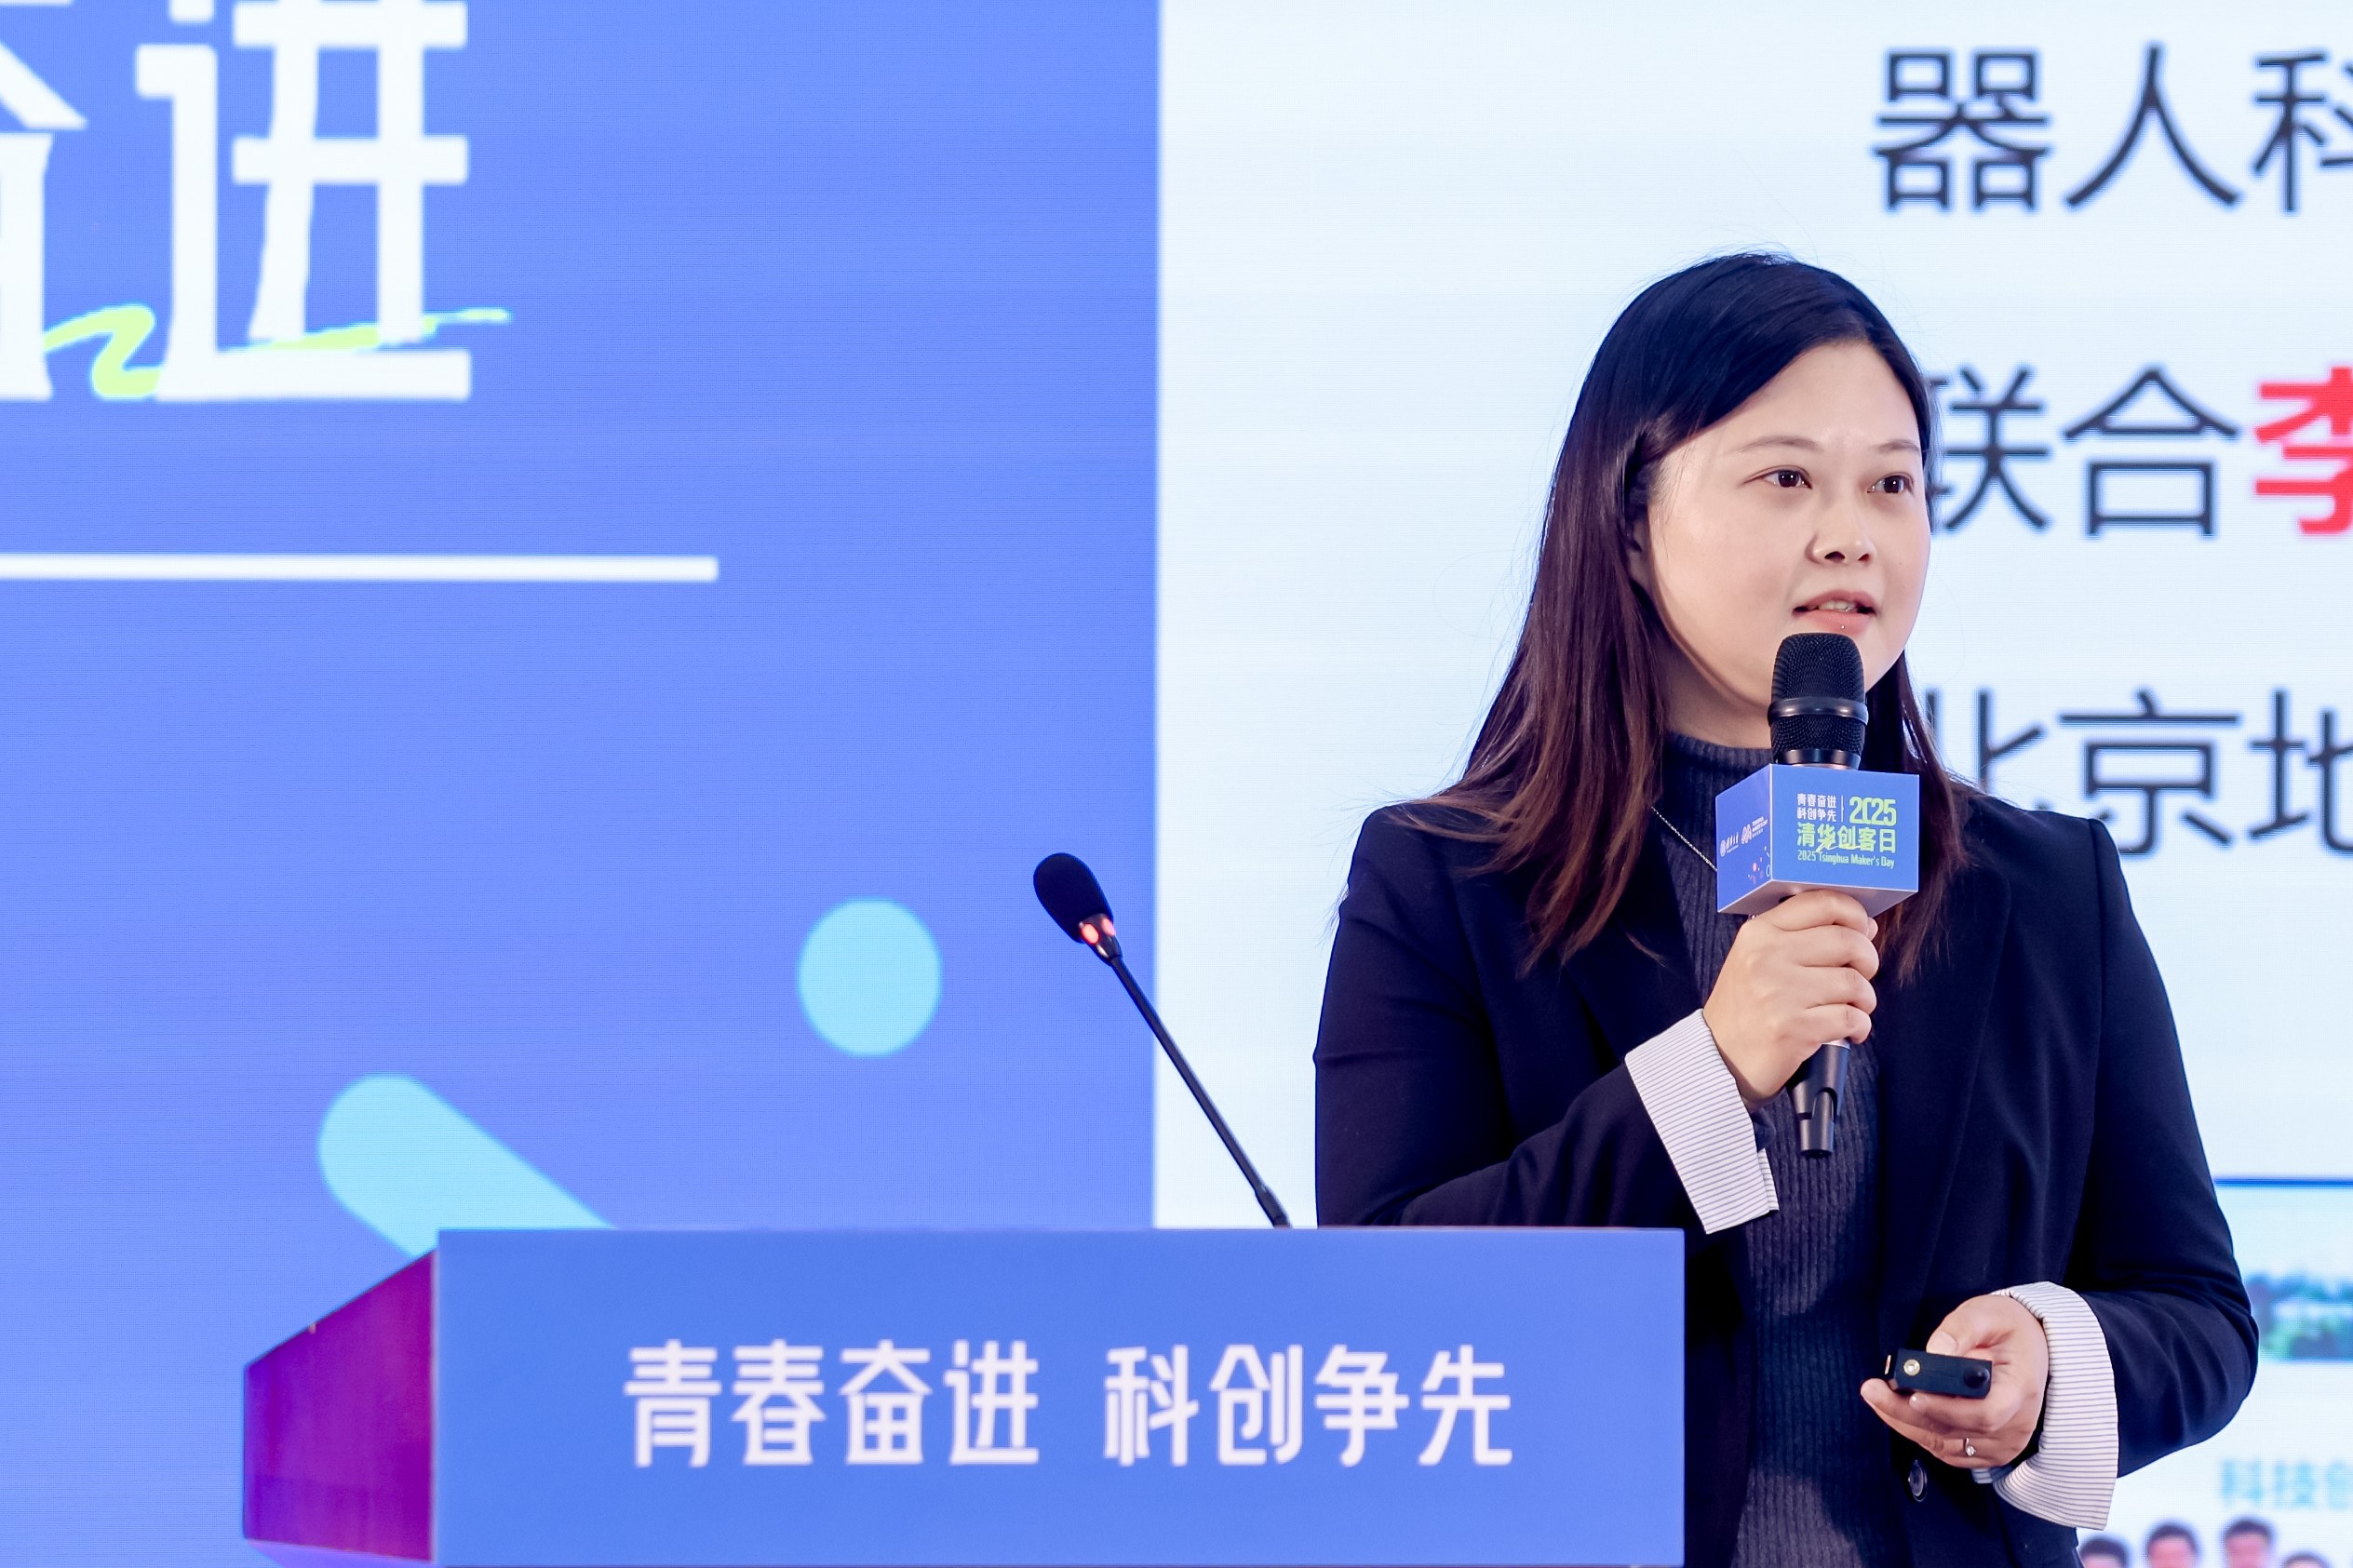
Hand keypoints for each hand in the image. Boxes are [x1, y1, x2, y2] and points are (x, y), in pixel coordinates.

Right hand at [1702, 889, 1878, 1104]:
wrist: (1718, 1057)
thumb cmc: (1745, 1008)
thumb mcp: (1757, 959)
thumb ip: (1804, 938)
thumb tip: (1865, 928)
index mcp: (1759, 933)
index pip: (1822, 903)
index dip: (1855, 914)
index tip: (1863, 931)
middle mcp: (1766, 957)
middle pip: (1848, 941)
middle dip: (1867, 960)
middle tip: (1860, 975)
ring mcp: (1779, 992)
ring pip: (1854, 982)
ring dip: (1864, 999)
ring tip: (1853, 1008)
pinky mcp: (1793, 1028)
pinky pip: (1850, 1017)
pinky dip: (1859, 1025)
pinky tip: (1849, 1030)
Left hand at [1860, 1295, 2050, 1469]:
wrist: (2032, 1350)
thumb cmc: (2008, 1329)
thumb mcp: (1989, 1314)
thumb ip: (1962, 1328)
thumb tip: (1934, 1351)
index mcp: (2021, 1391)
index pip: (1984, 1414)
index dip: (1946, 1410)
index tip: (1912, 1395)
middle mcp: (2015, 1425)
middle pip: (1956, 1432)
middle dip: (1907, 1414)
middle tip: (1872, 1391)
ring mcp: (2003, 1443)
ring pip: (1946, 1445)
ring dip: (1906, 1423)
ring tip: (1877, 1396)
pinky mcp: (1988, 1451)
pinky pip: (1948, 1450)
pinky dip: (1920, 1432)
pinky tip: (1897, 1410)